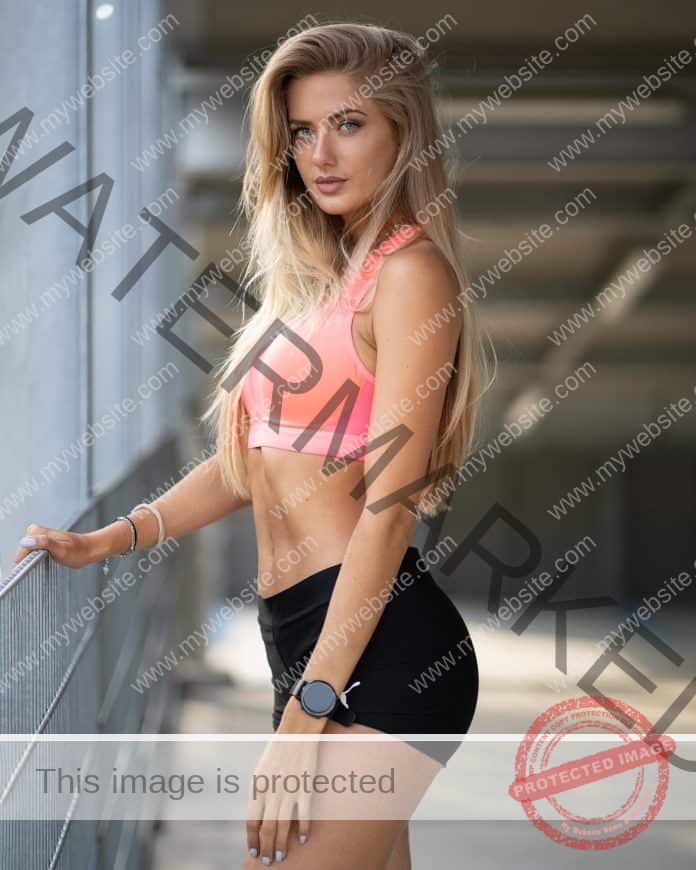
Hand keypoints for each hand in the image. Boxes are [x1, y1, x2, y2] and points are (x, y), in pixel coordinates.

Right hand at [11, 523, 99, 570]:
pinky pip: (31, 550)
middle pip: (22, 547)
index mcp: (40, 531)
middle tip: (34, 568)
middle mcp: (39, 531)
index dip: (22, 558)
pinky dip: (31, 558)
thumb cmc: (78, 551)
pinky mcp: (43, 542)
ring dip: (28, 559)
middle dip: (25, 559)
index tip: (23, 568)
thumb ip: (44, 543)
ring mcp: (40, 536)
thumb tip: (25, 541)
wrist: (89, 549)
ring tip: (37, 566)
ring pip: (26, 549)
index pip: (22, 545)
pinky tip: (38, 562)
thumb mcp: (61, 549)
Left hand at [246, 698, 324, 863]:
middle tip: (268, 861)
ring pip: (283, 826)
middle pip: (267, 829)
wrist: (296, 733)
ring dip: (281, 845)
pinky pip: (303, 816)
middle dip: (266, 848)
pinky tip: (302, 840)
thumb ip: (258, 795)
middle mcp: (271, 792)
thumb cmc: (277, 752)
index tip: (253, 852)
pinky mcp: (305, 789)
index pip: (252, 822)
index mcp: (258, 788)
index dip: (252, 840)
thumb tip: (257, 818)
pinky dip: (303, 830)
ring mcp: (289, 791)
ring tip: (281, 856)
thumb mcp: (261, 772)